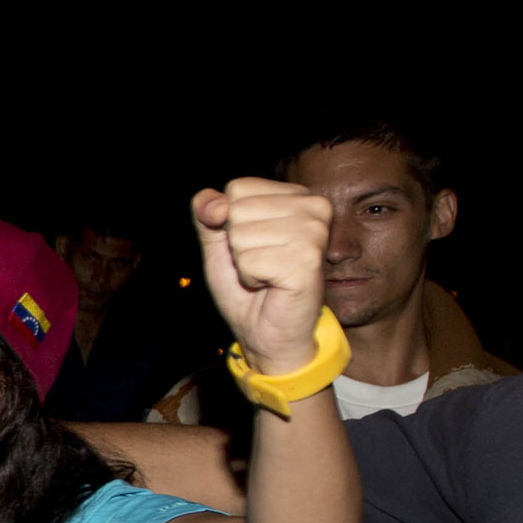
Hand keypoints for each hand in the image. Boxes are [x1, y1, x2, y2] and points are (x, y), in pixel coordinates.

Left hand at [194, 178, 331, 372]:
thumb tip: (213, 204)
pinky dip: (251, 279)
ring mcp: (314, 233)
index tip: (253, 244)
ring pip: (241, 235)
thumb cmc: (247, 288)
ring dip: (244, 264)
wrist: (266, 334)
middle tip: (260, 265)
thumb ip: (208, 213)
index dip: (229, 222)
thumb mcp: (219, 243)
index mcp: (296, 195)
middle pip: (237, 210)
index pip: (237, 188)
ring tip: (267, 276)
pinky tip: (272, 286)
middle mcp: (313, 207)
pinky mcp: (308, 260)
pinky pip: (250, 261)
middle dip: (236, 245)